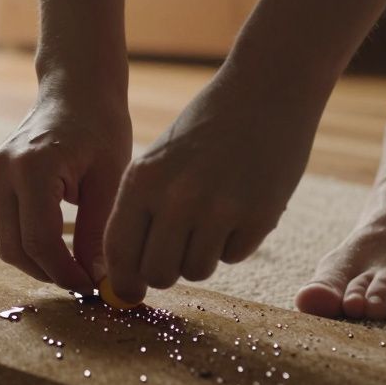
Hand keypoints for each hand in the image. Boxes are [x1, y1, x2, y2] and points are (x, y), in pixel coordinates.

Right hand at [0, 92, 131, 291]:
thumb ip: (98, 232)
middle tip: (84, 284)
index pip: (39, 240)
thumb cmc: (100, 128)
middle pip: (14, 248)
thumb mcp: (110, 180)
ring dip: (37, 263)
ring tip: (74, 268)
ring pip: (4, 242)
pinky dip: (28, 244)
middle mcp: (0, 170)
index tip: (92, 287)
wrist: (76, 90)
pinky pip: (3, 227)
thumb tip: (98, 281)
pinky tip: (59, 247)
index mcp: (32, 167)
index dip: (65, 272)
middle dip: (49, 273)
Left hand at [104, 67, 321, 303]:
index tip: (130, 293)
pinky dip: (235, 242)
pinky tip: (240, 204)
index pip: (120, 251)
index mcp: (142, 180)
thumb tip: (128, 276)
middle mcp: (176, 198)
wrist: (266, 91)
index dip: (123, 281)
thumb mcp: (159, 161)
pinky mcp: (258, 216)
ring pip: (196, 270)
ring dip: (202, 256)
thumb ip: (141, 211)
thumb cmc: (206, 129)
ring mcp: (219, 209)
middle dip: (166, 272)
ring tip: (212, 217)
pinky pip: (233, 256)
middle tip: (177, 253)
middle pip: (158, 274)